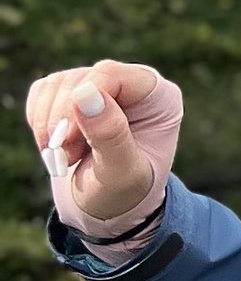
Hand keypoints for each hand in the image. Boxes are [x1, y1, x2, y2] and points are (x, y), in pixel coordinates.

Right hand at [23, 59, 181, 235]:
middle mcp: (134, 84)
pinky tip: (55, 146)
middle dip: (63, 120)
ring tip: (64, 158)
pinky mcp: (75, 94)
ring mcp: (103, 86)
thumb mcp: (121, 171)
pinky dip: (39, 121)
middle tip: (64, 158)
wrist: (109, 206)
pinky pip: (44, 91)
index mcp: (160, 97)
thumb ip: (109, 134)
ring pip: (58, 83)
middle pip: (81, 78)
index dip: (80, 103)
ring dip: (50, 125)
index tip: (67, 141)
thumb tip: (84, 92)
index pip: (111, 74)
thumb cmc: (124, 192)